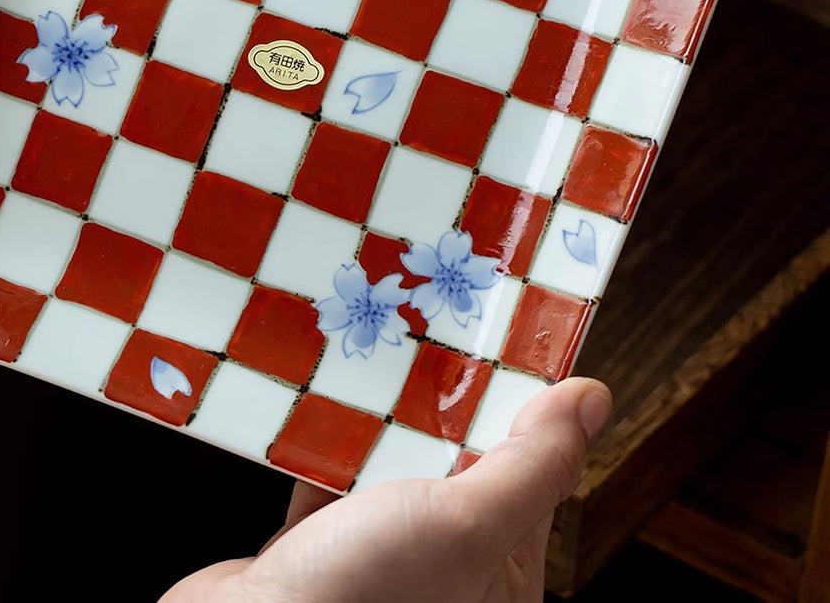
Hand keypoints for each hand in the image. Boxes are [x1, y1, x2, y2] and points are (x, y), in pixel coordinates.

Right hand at [163, 376, 610, 602]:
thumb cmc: (364, 595)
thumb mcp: (465, 524)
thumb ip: (529, 464)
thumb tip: (592, 399)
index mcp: (495, 578)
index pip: (528, 478)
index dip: (524, 411)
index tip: (510, 344)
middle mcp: (441, 573)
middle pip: (456, 465)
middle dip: (445, 406)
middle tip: (440, 334)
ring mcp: (376, 561)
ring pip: (389, 467)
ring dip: (381, 419)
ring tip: (382, 352)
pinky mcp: (317, 549)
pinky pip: (327, 478)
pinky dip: (323, 443)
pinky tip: (322, 399)